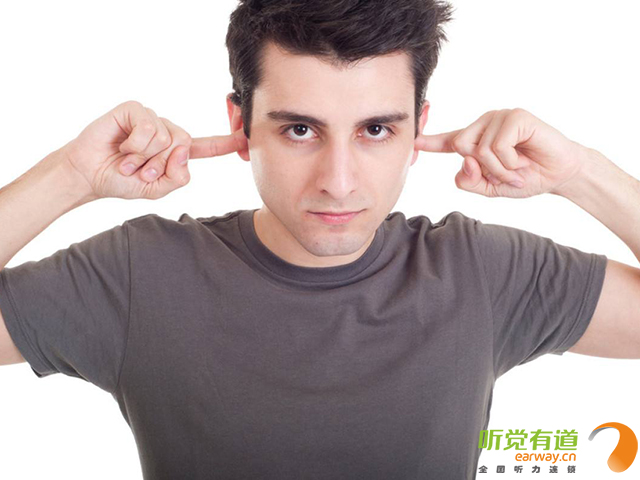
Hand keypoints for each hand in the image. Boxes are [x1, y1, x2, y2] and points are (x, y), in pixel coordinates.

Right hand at [62, 100, 247, 199]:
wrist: (89, 176)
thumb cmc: (121, 181)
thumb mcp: (155, 189)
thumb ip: (177, 177)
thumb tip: (183, 150)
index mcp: (175, 152)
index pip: (205, 146)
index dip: (225, 142)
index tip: (245, 137)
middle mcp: (166, 132)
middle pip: (184, 144)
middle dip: (161, 164)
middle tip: (140, 171)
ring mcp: (150, 119)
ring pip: (167, 138)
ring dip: (145, 157)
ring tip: (128, 161)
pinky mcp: (134, 110)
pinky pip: (149, 128)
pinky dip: (135, 144)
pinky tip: (122, 147)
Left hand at [414, 108, 587, 197]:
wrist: (558, 175)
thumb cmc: (525, 178)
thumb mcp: (490, 187)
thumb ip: (469, 181)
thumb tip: (464, 162)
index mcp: (475, 141)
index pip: (447, 141)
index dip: (429, 141)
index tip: (413, 140)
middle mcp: (484, 125)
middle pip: (461, 147)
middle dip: (483, 169)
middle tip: (507, 173)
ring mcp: (499, 117)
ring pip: (479, 150)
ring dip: (500, 169)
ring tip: (517, 169)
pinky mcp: (515, 116)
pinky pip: (498, 146)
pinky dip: (509, 162)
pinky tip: (523, 160)